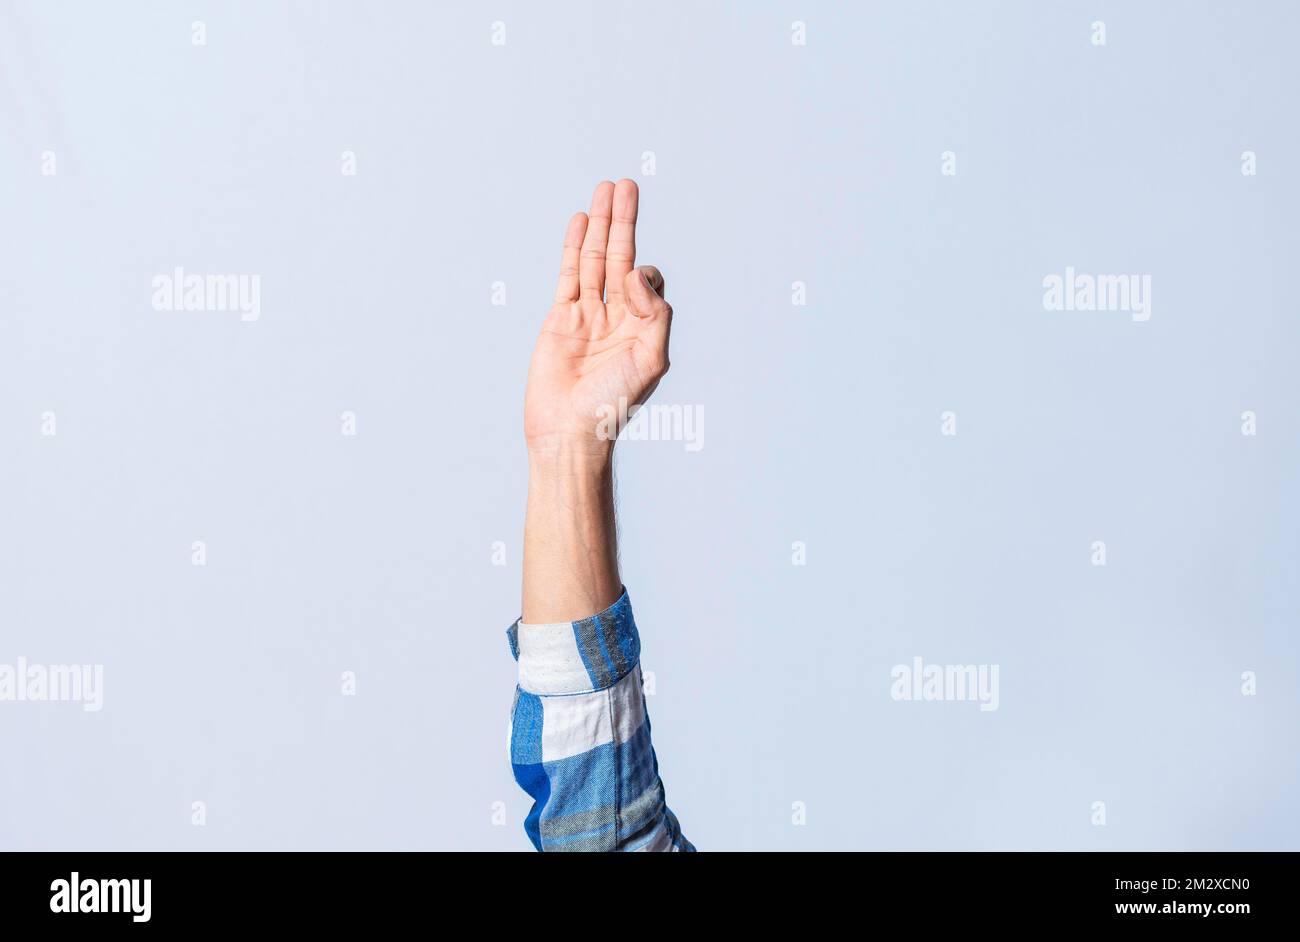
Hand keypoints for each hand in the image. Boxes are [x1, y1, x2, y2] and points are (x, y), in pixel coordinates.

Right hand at [523, 179, 672, 461]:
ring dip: (600, 224)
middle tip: (626, 185)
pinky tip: (580, 221)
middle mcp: (616, 316)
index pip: (648, 283)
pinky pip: (569, 275)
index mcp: (642, 327)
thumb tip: (634, 276)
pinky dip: (575, 247)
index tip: (631, 285)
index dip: (644, 274)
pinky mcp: (559, 319)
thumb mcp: (653, 360)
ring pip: (595, 260)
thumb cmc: (613, 404)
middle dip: (624, 221)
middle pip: (622, 256)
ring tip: (605, 189)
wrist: (569, 430)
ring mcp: (587, 316)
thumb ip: (656, 314)